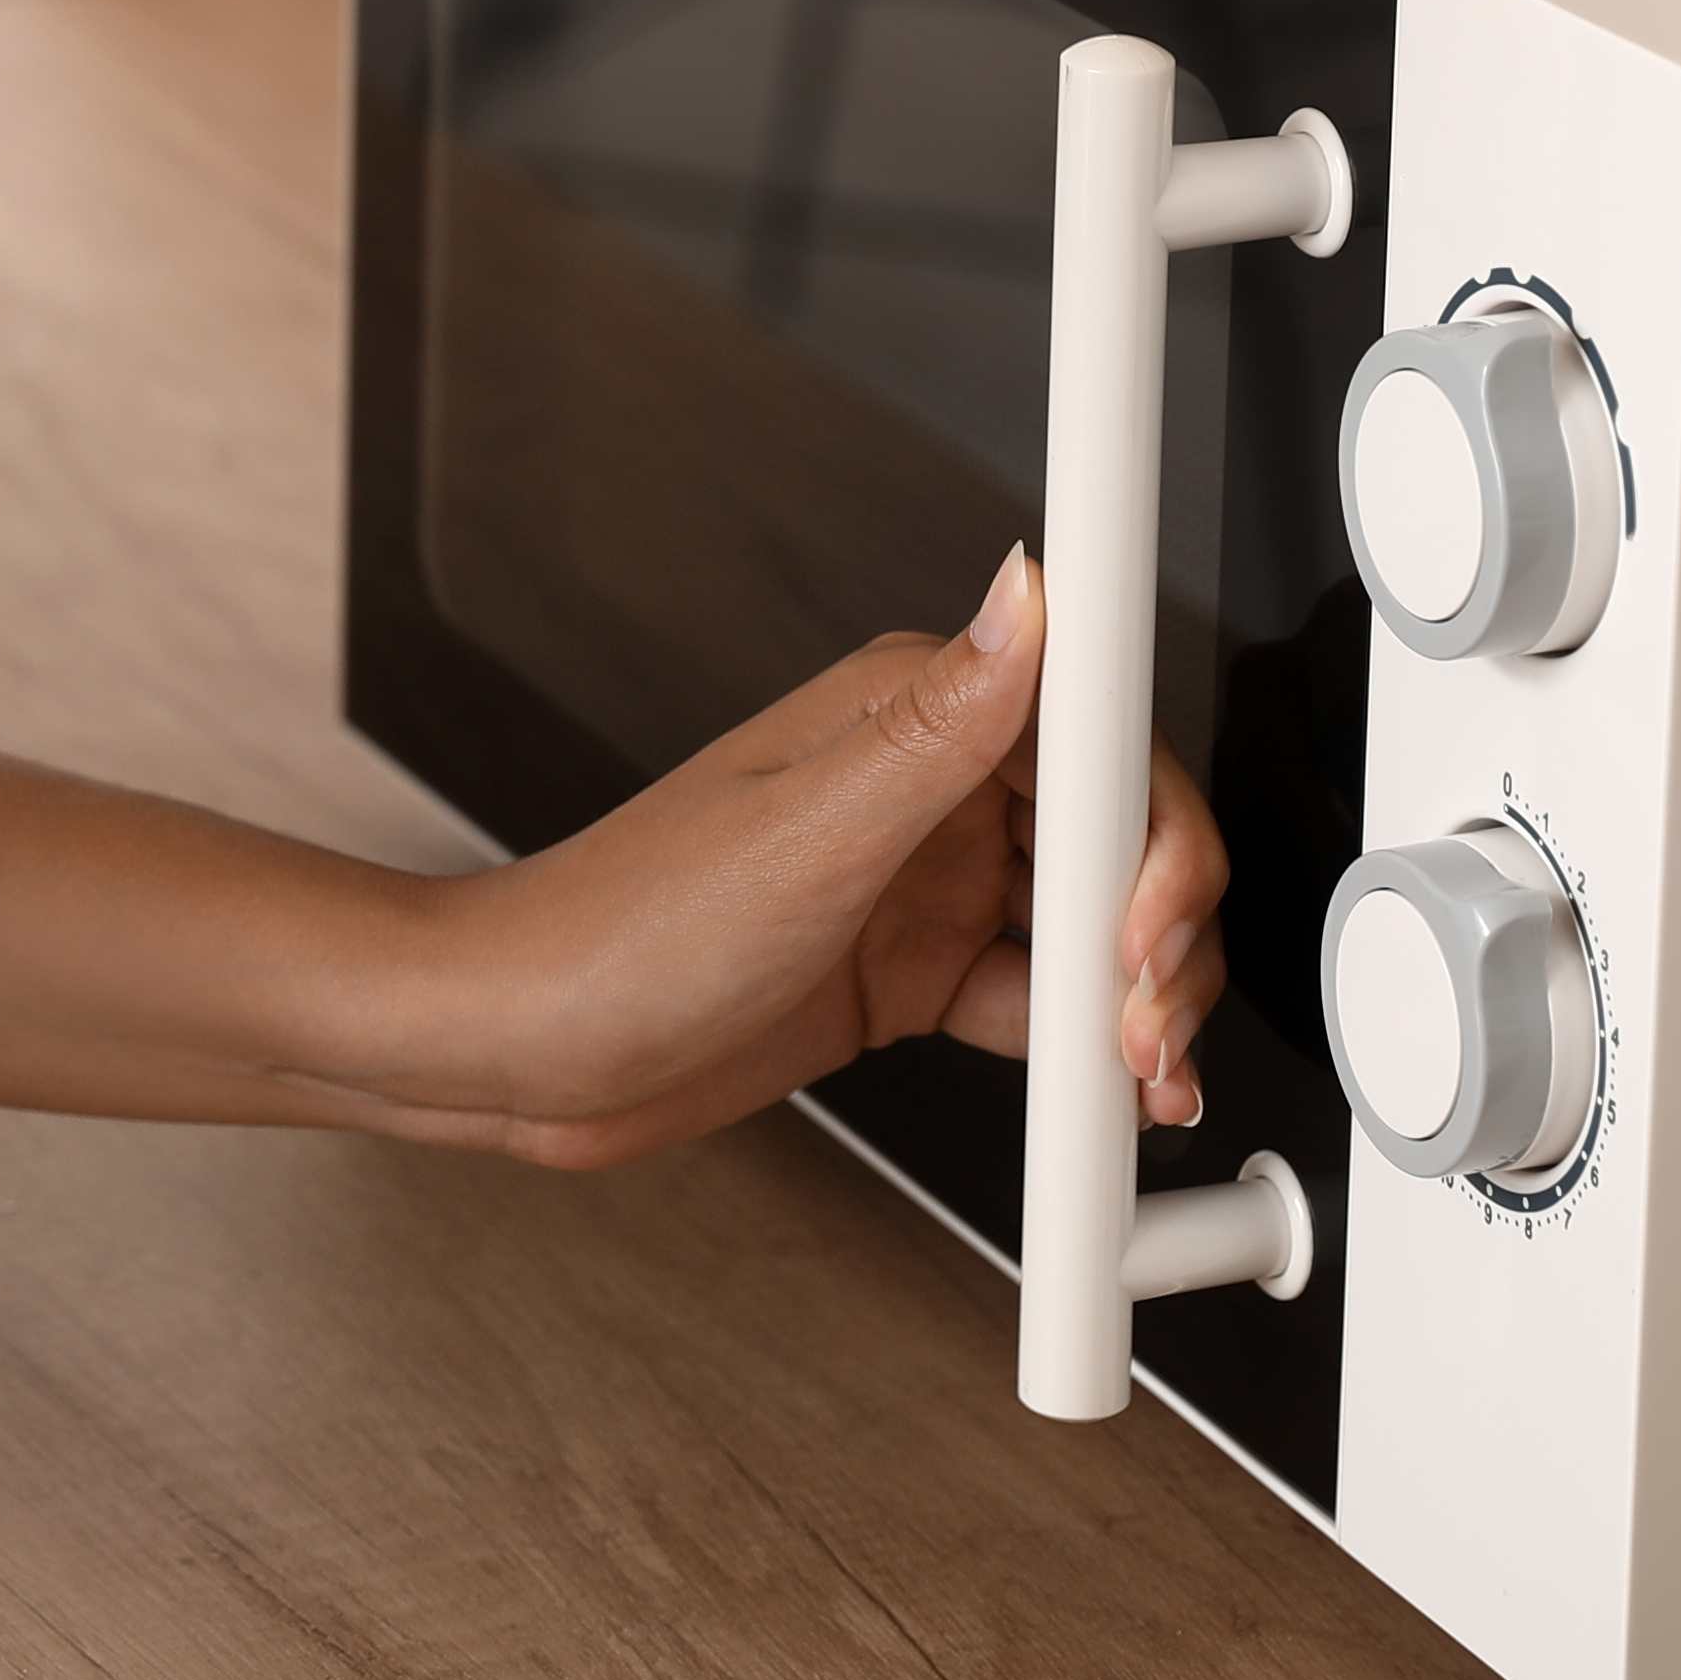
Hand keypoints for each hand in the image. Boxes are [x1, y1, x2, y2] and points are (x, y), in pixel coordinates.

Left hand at [356, 550, 1223, 1172]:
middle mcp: (925, 785)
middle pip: (1114, 835)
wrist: (521, 1051)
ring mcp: (921, 882)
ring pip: (1092, 923)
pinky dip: (1085, 1049)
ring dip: (1138, 996)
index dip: (1151, 830)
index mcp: (907, 712)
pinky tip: (1096, 1092)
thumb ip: (939, 723)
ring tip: (1136, 1071)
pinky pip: (1040, 1001)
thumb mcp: (803, 831)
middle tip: (1140, 1018)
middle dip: (1159, 930)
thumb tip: (1030, 587)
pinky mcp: (911, 972)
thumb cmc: (619, 926)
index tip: (1149, 914)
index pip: (1093, 737)